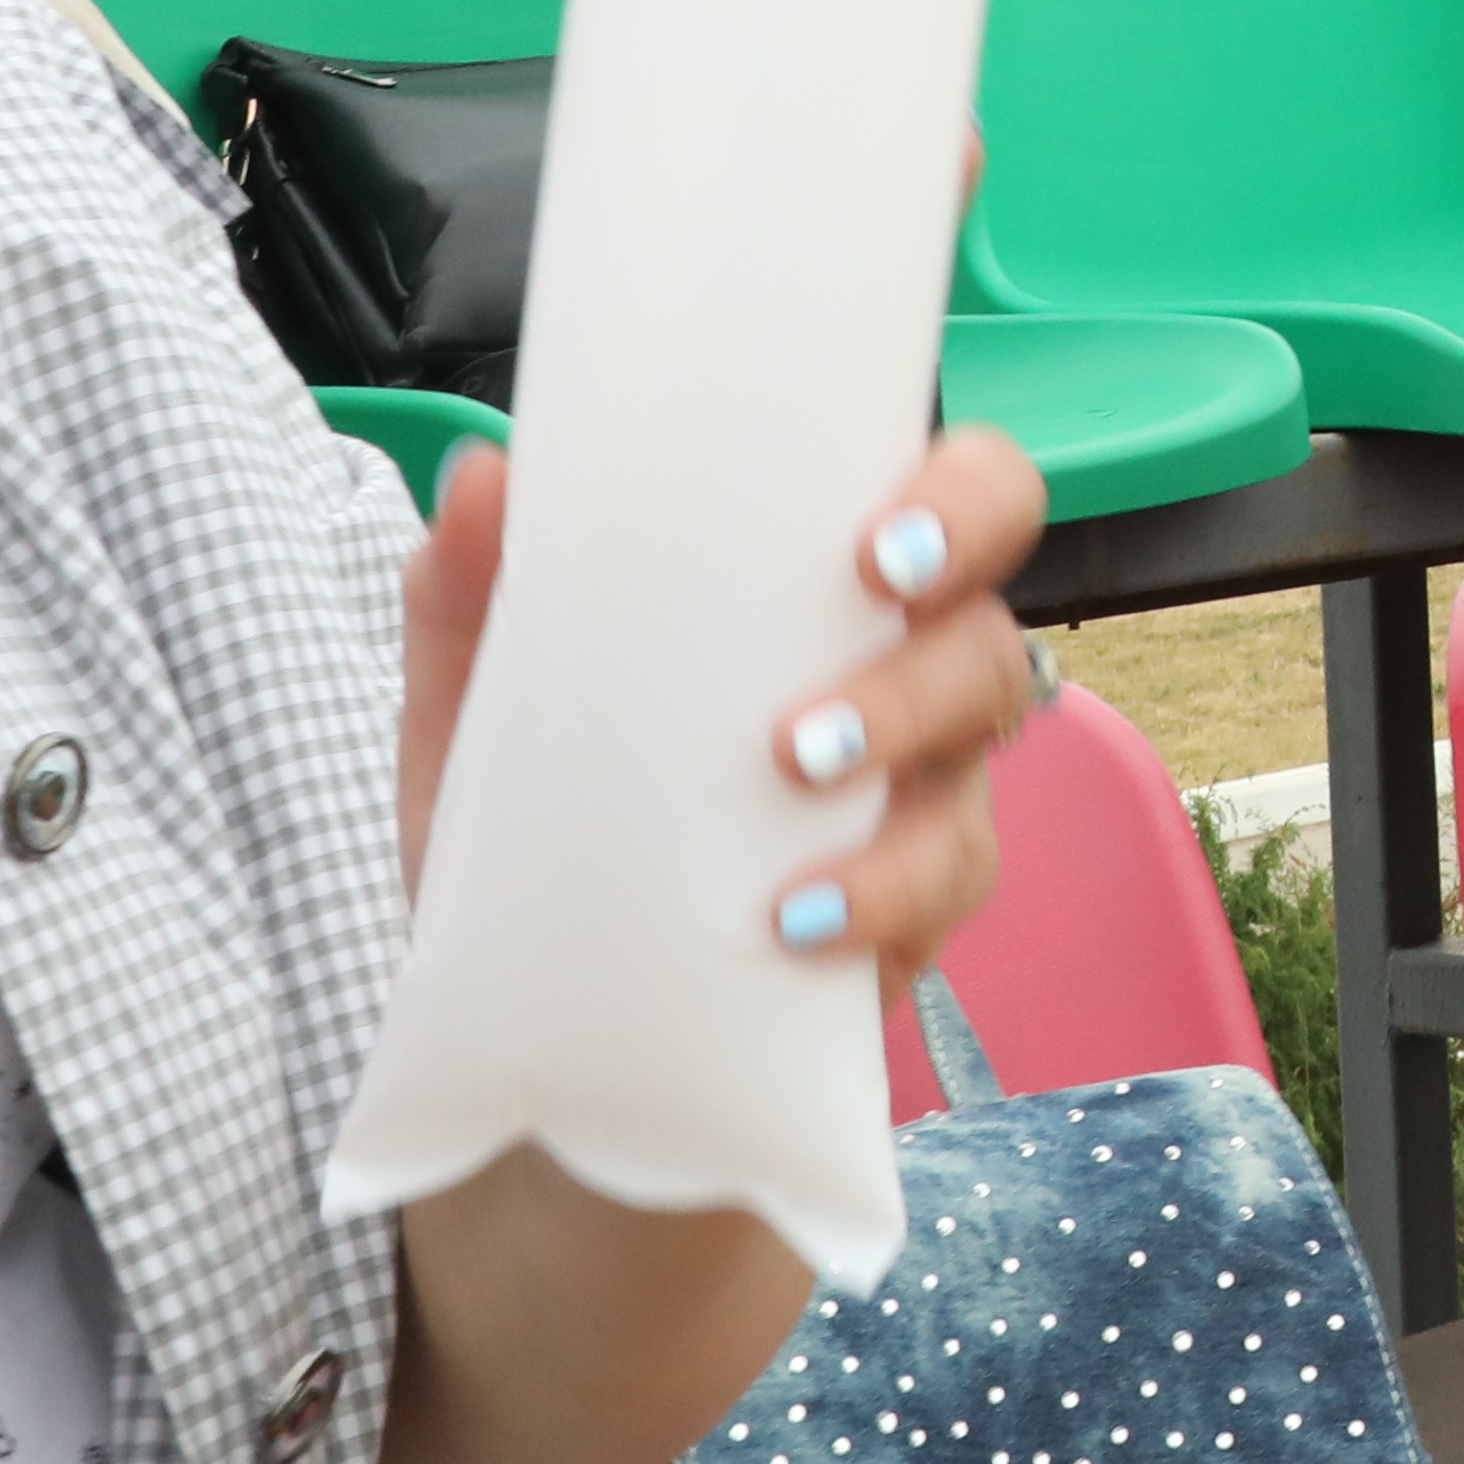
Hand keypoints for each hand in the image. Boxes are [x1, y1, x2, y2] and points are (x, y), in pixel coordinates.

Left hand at [397, 424, 1055, 992]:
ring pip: (977, 757)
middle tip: (819, 711)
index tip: (880, 544)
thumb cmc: (535, 800)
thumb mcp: (481, 697)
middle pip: (990, 633)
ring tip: (791, 789)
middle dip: (933, 659)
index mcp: (829, 587)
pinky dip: (885, 896)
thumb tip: (484, 477)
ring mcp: (919, 793)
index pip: (962, 499)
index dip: (963, 502)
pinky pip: (947, 889)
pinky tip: (798, 919)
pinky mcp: (911, 908)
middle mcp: (903, 674)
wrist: (522, 985)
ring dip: (898, 767)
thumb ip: (474, 588)